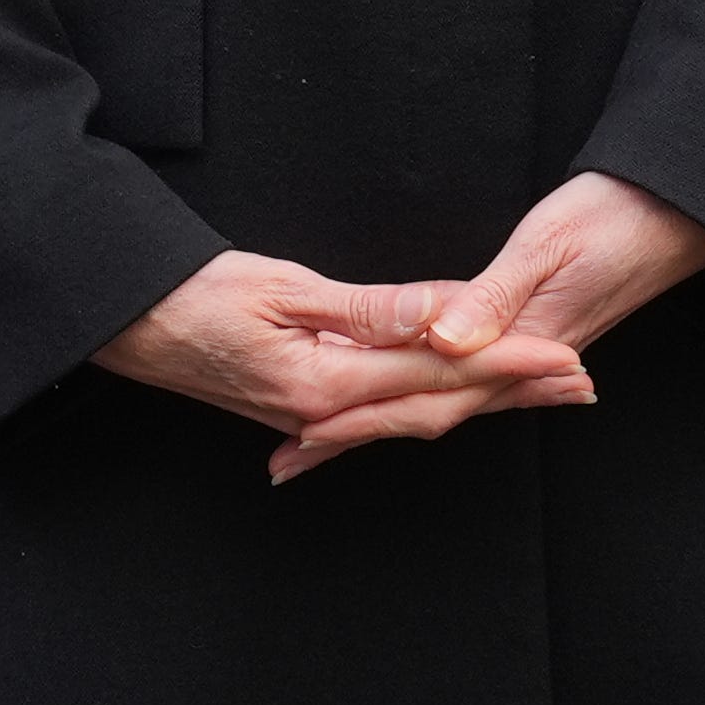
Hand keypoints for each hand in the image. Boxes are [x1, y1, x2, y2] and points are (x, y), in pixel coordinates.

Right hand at [97, 250, 583, 483]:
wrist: (125, 324)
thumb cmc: (191, 297)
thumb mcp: (281, 286)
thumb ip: (367, 308)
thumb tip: (441, 314)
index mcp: (326, 382)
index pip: (439, 371)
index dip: (508, 363)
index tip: (564, 357)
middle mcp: (326, 411)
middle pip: (440, 404)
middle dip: (513, 392)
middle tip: (579, 380)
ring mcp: (313, 418)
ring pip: (415, 414)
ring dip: (480, 400)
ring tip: (539, 388)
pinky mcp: (302, 410)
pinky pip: (380, 415)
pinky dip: (425, 407)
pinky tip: (450, 406)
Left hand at [307, 174, 704, 476]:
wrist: (677, 214)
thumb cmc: (616, 219)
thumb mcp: (548, 246)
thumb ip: (493, 298)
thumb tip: (440, 341)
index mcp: (514, 345)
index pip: (422, 393)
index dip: (360, 416)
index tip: (303, 437)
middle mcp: (517, 364)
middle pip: (424, 410)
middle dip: (357, 435)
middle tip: (290, 460)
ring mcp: (528, 355)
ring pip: (442, 402)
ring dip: (384, 422)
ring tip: (325, 441)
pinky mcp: (535, 338)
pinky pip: (466, 381)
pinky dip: (423, 395)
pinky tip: (407, 395)